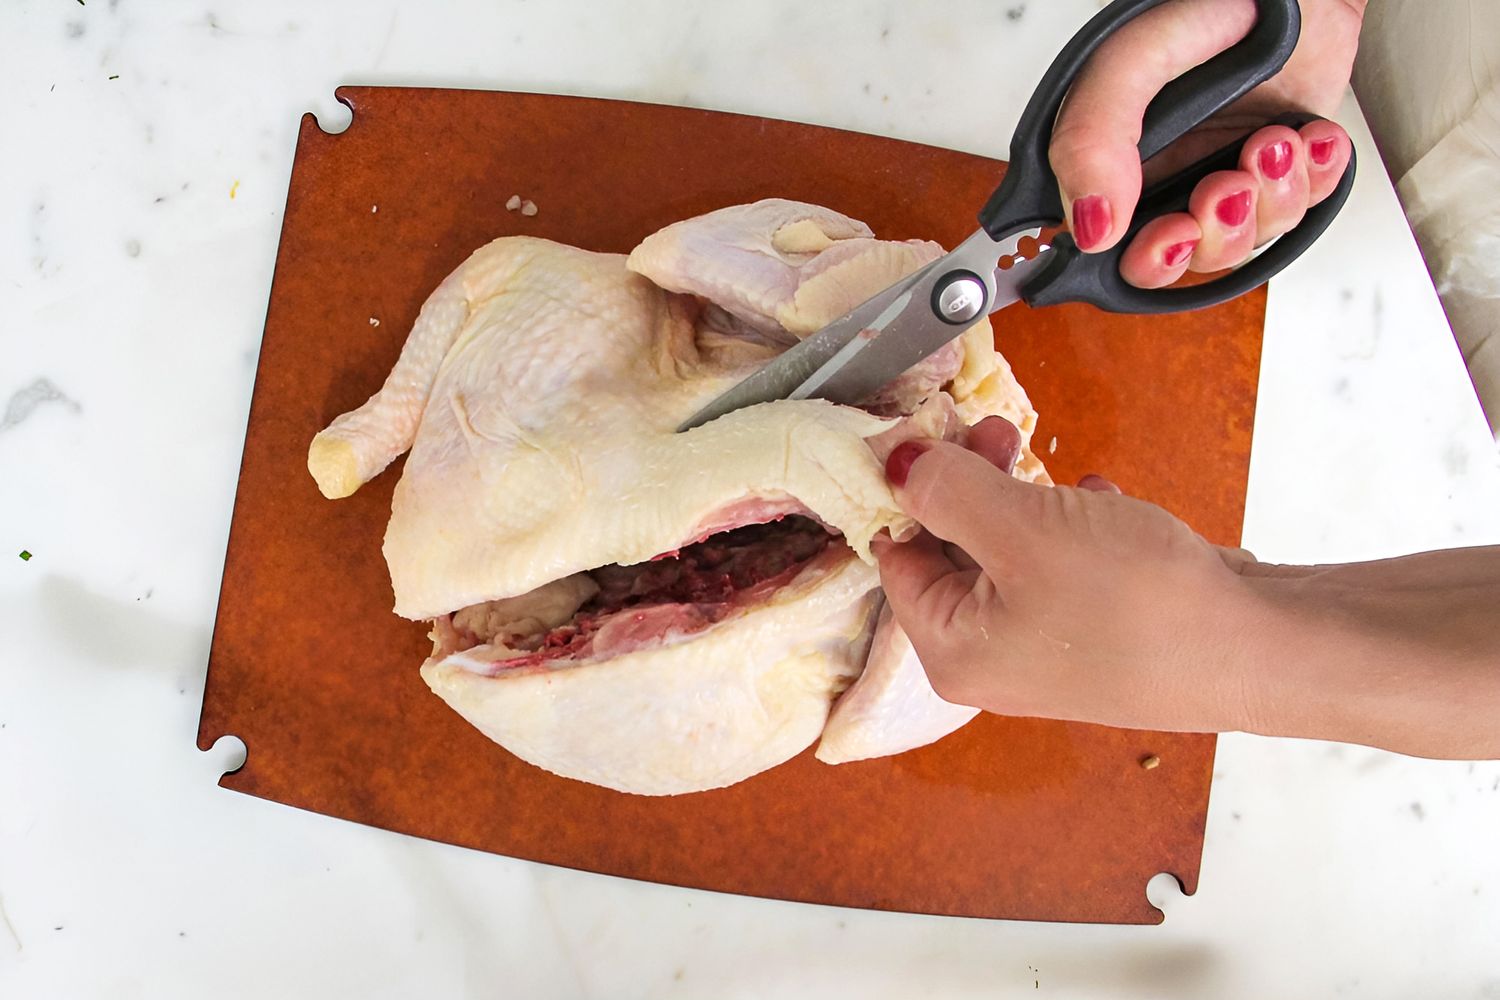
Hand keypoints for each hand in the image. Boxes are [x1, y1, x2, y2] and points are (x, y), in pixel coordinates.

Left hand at [872, 418, 1499, 758]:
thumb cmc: (1134, 601)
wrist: (1263, 647)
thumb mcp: (1021, 527)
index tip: (927, 430)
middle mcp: (992, 660)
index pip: (895, 556)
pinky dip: (1075, 525)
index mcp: (951, 652)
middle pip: (951, 550)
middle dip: (969, 483)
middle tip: (992, 430)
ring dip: (1023, 496)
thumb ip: (946, 489)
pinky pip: (1063, 562)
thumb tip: (892, 462)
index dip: (906, 487)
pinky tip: (1105, 505)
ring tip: (1053, 464)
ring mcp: (1050, 648)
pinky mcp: (1101, 630)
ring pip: (1009, 550)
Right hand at [1050, 0, 1365, 287]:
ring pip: (1245, 240)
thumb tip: (1091, 226)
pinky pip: (1304, 207)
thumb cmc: (1206, 5)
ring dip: (1269, 198)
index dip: (1144, 259)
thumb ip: (1092, 140)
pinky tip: (1305, 138)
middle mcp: (1169, 177)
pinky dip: (1313, 177)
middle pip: (1184, 259)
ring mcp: (1226, 174)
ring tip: (1272, 142)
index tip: (1170, 232)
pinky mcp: (1284, 170)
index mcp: (1114, 165)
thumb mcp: (1129, 63)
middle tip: (1225, 186)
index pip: (1114, 250)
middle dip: (1213, 235)